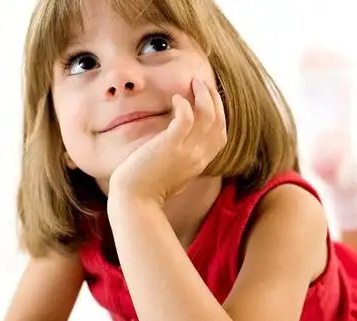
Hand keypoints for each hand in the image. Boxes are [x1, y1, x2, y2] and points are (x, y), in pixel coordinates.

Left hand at [108, 75, 226, 205]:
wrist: (135, 202)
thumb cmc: (146, 189)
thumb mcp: (172, 174)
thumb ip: (180, 159)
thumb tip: (177, 144)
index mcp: (199, 164)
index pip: (221, 135)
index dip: (219, 113)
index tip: (208, 98)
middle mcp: (198, 157)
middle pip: (219, 123)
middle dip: (214, 99)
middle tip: (202, 82)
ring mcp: (186, 152)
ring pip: (208, 117)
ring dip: (204, 95)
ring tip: (194, 81)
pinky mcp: (170, 147)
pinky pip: (186, 119)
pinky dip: (184, 105)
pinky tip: (176, 98)